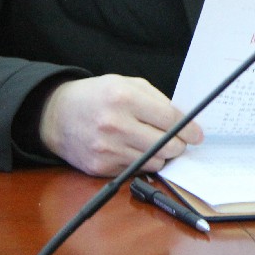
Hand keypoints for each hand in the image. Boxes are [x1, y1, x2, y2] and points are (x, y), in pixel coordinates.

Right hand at [38, 74, 203, 175]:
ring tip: (155, 144)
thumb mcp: (125, 84)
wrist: (56, 115)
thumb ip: (156, 99)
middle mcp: (115, 124)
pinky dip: (142, 163)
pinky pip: (135, 170)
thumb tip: (184, 121)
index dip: (189, 128)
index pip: (169, 118)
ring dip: (161, 156)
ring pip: (153, 162)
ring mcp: (106, 148)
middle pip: (165, 144)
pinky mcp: (100, 167)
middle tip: (181, 142)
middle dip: (179, 145)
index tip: (198, 135)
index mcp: (123, 97)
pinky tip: (135, 151)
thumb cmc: (97, 96)